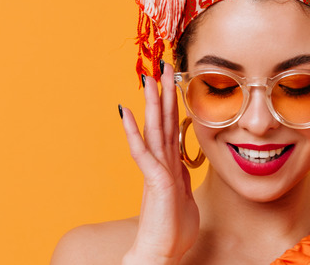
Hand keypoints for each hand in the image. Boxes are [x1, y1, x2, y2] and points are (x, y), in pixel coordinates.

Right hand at [120, 62, 198, 264]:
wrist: (162, 254)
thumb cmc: (173, 230)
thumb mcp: (184, 195)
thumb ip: (181, 175)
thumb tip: (181, 163)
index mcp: (170, 164)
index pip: (171, 126)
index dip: (172, 102)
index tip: (173, 79)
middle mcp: (161, 162)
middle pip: (161, 120)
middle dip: (162, 92)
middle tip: (161, 64)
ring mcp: (156, 170)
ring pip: (153, 129)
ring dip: (150, 102)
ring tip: (147, 77)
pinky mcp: (154, 181)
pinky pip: (142, 152)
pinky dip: (133, 132)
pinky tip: (125, 113)